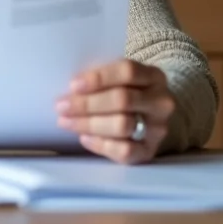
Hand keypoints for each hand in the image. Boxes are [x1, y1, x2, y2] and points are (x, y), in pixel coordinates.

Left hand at [55, 59, 174, 164]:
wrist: (150, 119)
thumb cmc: (126, 93)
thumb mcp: (121, 80)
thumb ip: (102, 79)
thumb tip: (71, 89)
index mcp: (154, 76)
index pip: (128, 71)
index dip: (99, 78)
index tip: (73, 85)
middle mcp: (161, 102)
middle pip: (122, 100)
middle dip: (87, 104)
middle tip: (61, 106)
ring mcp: (158, 128)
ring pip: (122, 125)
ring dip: (89, 123)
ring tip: (66, 121)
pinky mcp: (150, 151)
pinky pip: (124, 151)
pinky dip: (100, 144)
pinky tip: (84, 138)